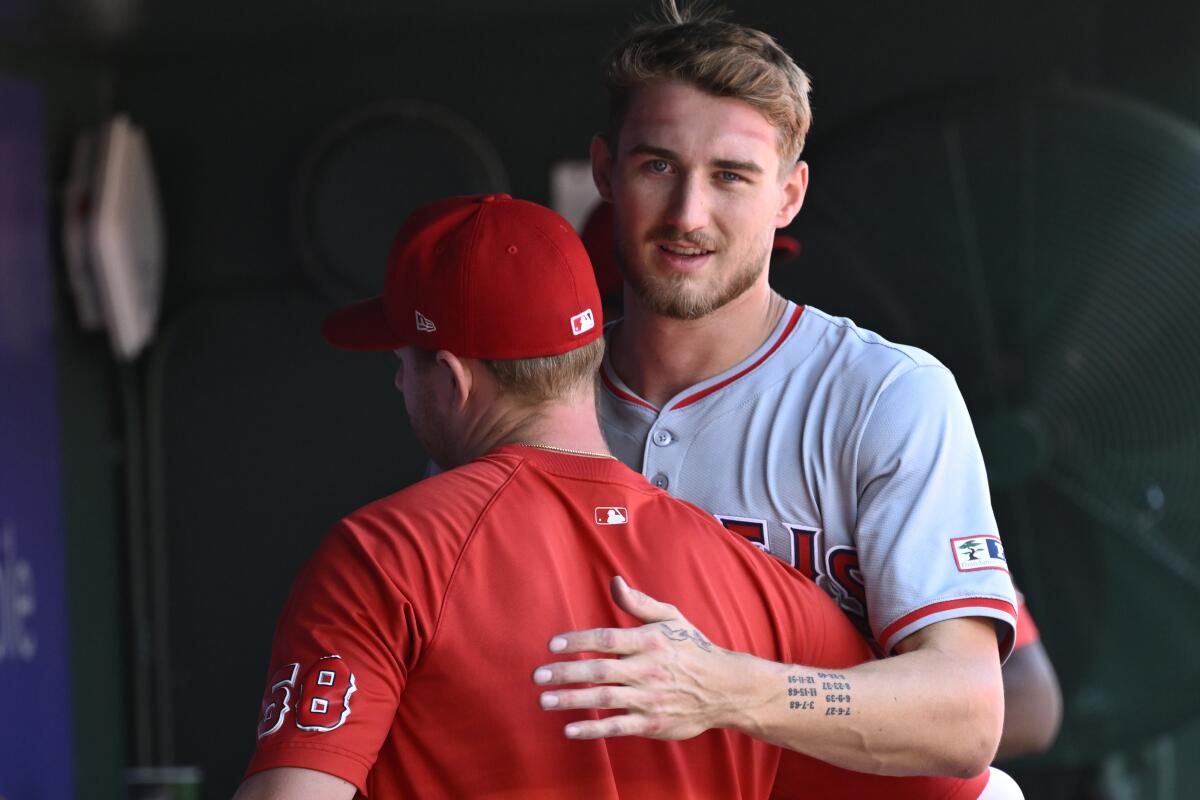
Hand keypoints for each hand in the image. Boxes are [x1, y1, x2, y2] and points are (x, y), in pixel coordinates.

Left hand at [532, 575, 750, 739]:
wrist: (726, 688)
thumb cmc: (693, 648)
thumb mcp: (671, 618)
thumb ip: (639, 603)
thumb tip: (614, 582)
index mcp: (650, 641)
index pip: (606, 638)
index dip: (578, 641)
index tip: (552, 645)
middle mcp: (648, 669)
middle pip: (600, 670)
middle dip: (565, 673)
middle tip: (537, 676)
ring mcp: (650, 698)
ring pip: (604, 699)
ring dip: (572, 701)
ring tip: (545, 701)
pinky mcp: (653, 723)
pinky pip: (618, 727)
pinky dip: (593, 729)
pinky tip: (570, 729)